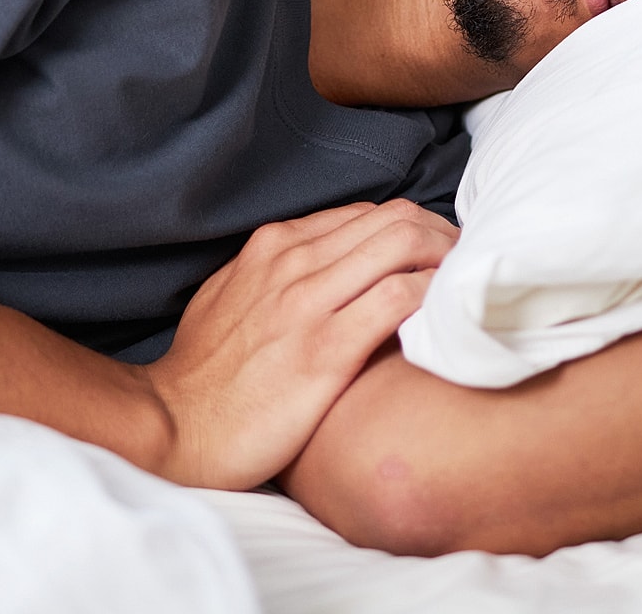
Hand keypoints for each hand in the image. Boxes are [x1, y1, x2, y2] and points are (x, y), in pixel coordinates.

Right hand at [138, 199, 456, 489]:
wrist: (175, 426)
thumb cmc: (204, 373)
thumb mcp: (228, 296)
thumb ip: (273, 273)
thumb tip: (318, 264)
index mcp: (273, 247)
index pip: (364, 214)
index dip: (412, 228)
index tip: (436, 253)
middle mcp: (293, 262)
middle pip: (394, 219)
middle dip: (441, 234)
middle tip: (465, 266)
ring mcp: (308, 304)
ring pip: (401, 245)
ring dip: (446, 258)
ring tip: (466, 285)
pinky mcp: (325, 351)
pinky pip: (398, 299)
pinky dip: (432, 295)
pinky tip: (446, 315)